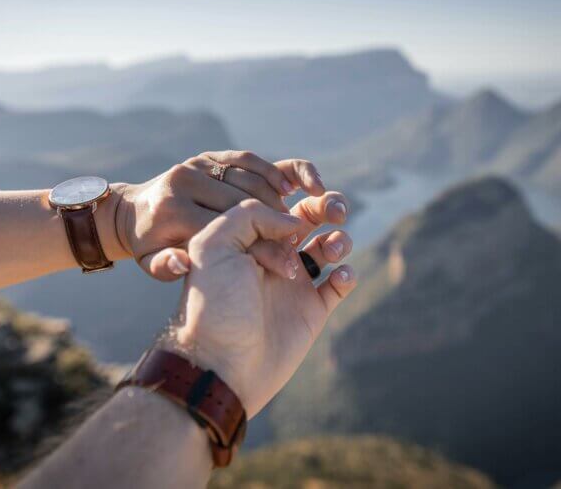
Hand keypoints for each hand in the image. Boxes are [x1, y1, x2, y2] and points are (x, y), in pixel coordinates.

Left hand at [112, 151, 325, 280]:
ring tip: (297, 223)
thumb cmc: (150, 245)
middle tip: (297, 245)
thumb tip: (182, 262)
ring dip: (277, 200)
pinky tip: (290, 189)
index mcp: (172, 210)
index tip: (286, 267)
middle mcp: (183, 180)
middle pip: (242, 203)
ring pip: (248, 179)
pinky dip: (271, 171)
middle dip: (274, 225)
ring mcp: (196, 163)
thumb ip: (167, 267)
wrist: (135, 210)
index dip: (261, 250)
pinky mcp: (208, 155)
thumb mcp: (152, 263)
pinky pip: (246, 159)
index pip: (227, 231)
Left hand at [165, 192, 356, 415]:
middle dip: (326, 207)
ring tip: (333, 248)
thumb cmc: (214, 304)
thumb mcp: (213, 246)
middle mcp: (270, 256)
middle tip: (336, 210)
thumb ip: (249, 214)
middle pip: (308, 218)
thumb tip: (292, 219)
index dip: (293, 196)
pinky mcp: (312, 310)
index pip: (277, 202)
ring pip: (328, 247)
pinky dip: (347, 273)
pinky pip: (339, 283)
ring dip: (339, 239)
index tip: (304, 197)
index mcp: (245, 237)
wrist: (222, 364)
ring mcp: (292, 283)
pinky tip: (339, 276)